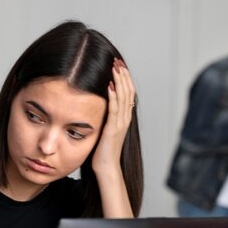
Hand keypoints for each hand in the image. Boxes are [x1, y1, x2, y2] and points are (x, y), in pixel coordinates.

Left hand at [91, 58, 134, 173]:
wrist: (106, 167)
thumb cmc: (102, 150)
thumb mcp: (105, 128)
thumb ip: (105, 116)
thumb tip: (99, 104)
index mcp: (124, 117)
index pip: (128, 92)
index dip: (125, 78)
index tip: (119, 64)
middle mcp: (125, 118)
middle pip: (128, 91)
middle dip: (123, 74)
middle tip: (117, 60)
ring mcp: (121, 123)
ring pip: (124, 97)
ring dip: (119, 80)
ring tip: (115, 67)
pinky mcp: (113, 128)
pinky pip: (115, 109)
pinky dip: (114, 96)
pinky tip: (110, 85)